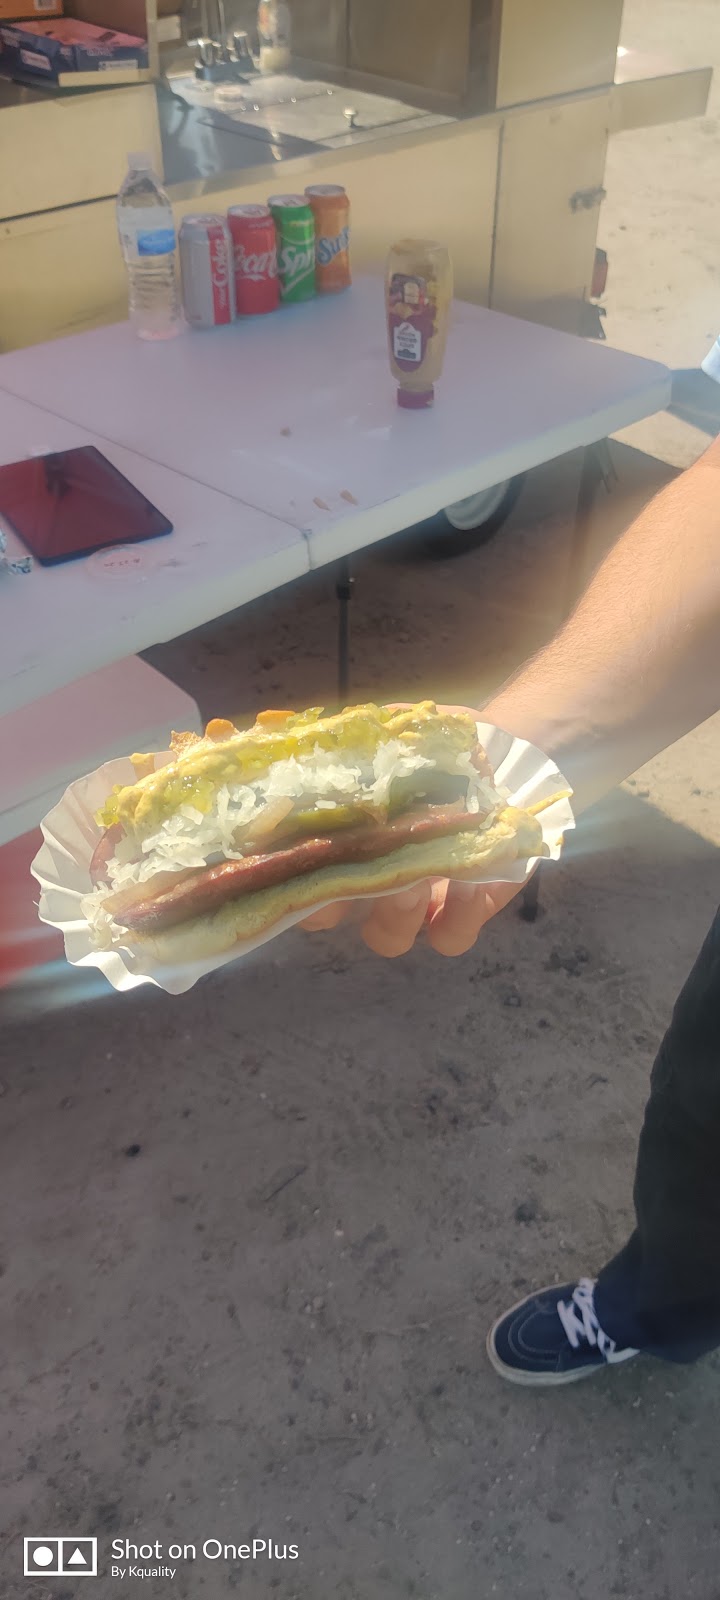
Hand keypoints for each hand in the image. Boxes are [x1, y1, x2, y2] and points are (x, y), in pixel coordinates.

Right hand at [300, 702, 524, 955]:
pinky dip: (458, 915)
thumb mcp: (392, 734)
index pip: (295, 877)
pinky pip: (451, 936)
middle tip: (357, 869)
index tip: (304, 853)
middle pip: (328, 916)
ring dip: (395, 913)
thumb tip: (313, 744)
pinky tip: (470, 880)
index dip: (292, 877)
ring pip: (387, 937)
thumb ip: (356, 747)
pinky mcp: (465, 910)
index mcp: (342, 842)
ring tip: (417, 877)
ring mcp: (415, 901)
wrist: (494, 753)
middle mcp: (369, 879)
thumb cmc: (432, 747)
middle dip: (336, 900)